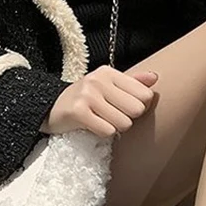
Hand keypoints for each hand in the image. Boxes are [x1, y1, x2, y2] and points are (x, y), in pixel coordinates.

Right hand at [41, 65, 157, 136]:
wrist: (51, 107)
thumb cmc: (86, 98)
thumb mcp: (108, 85)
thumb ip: (132, 82)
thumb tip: (155, 77)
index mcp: (109, 73)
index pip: (145, 95)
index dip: (140, 107)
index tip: (125, 107)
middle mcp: (98, 80)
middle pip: (137, 110)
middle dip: (128, 118)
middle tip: (113, 116)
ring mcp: (88, 95)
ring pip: (124, 123)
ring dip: (116, 128)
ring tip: (102, 120)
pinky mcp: (79, 112)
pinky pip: (107, 131)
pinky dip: (103, 133)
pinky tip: (93, 126)